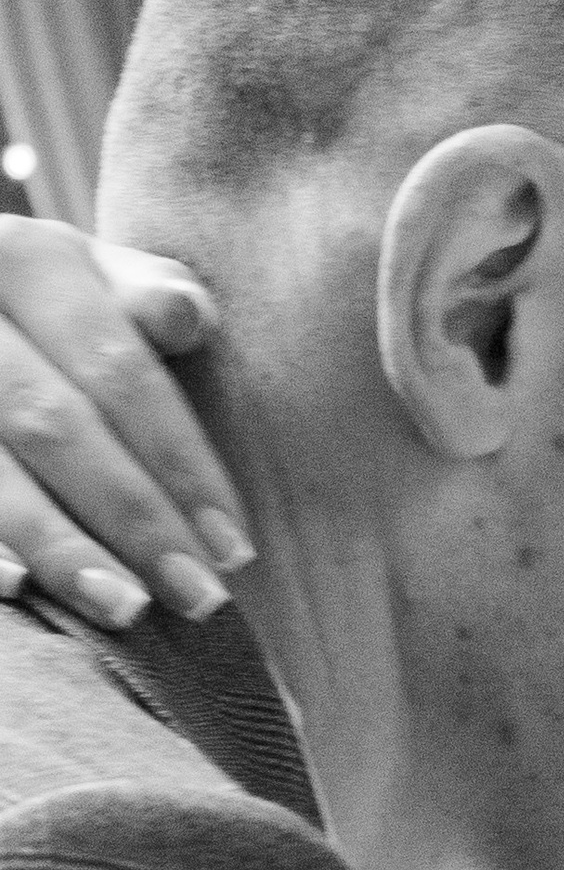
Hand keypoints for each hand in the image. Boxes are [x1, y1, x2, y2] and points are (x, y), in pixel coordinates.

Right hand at [0, 219, 252, 628]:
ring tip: (125, 610)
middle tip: (197, 596)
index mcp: (28, 260)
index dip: (180, 461)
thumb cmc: (46, 301)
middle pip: (55, 425)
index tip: (235, 546)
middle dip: (133, 518)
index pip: (119, 369)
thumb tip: (185, 318)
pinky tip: (17, 590)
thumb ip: (147, 293)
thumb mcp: (93, 276)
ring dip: (58, 547)